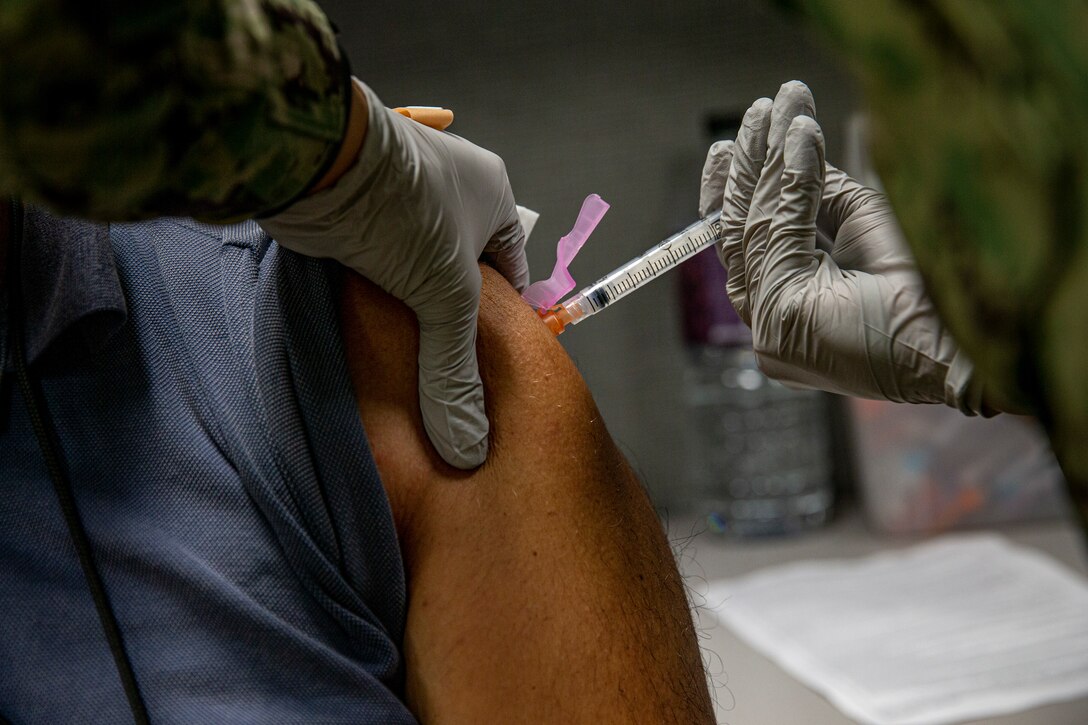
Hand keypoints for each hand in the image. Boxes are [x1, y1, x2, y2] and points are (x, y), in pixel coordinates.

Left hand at [259, 79, 527, 467]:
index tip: (485, 364)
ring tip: (399, 345)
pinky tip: (363, 303)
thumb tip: (470, 448)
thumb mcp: (445, 299)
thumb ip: (455, 372)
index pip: (511, 270)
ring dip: (406, 293)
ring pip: (415, 257)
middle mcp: (453, 184)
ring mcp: (403, 186)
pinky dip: (371, 273)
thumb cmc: (403, 215)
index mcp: (493, 192)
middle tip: (437, 361)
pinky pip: (377, 244)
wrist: (316, 160)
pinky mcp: (359, 196)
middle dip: (448, 310)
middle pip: (461, 266)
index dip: (503, 318)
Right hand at [701, 81, 991, 412]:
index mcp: (795, 304)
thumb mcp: (867, 228)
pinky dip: (788, 184)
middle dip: (748, 166)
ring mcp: (774, 325)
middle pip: (743, 232)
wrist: (970, 346)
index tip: (741, 135)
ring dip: (762, 164)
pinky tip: (799, 135)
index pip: (754, 238)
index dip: (744, 185)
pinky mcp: (784, 319)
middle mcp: (776, 320)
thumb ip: (821, 196)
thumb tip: (796, 143)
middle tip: (757, 111)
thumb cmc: (934, 294)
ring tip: (772, 109)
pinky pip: (777, 239)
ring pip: (752, 231)